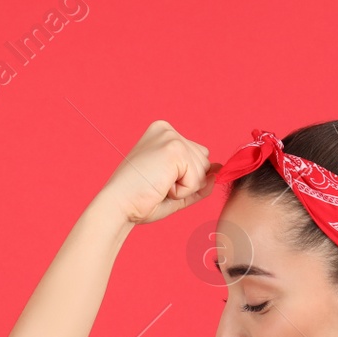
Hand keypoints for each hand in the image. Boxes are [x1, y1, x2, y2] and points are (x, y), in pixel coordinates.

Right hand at [99, 120, 219, 225]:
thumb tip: (220, 170)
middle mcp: (166, 130)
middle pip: (204, 161)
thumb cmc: (140, 201)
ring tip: (157, 185)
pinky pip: (197, 179)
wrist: (117, 207)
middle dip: (187, 182)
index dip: (183, 178)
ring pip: (203, 171)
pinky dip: (181, 191)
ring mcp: (171, 137)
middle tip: (156, 185)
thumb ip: (199, 180)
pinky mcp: (174, 149)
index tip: (155, 181)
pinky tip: (160, 187)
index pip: (196, 156)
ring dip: (184, 188)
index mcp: (162, 133)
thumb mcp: (175, 189)